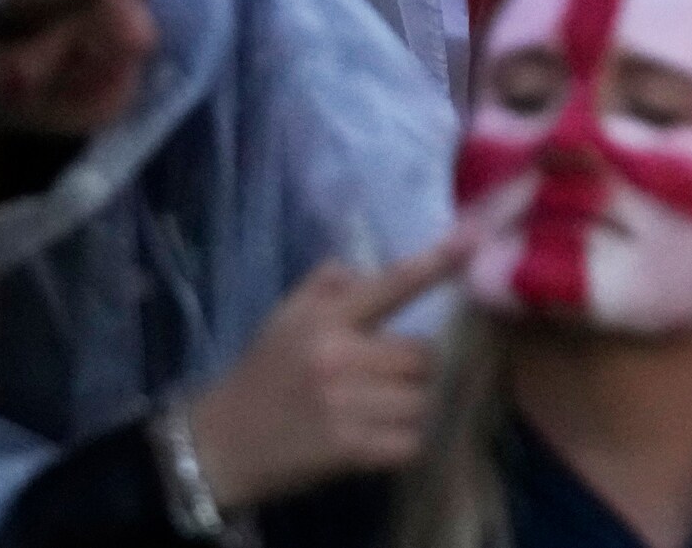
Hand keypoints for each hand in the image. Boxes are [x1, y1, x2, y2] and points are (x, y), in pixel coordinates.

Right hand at [189, 237, 463, 509]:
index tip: (473, 240)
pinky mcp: (349, 450)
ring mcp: (344, 406)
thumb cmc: (262, 375)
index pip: (391, 285)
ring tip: (382, 410)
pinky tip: (380, 438)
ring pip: (422, 400)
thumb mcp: (285, 317)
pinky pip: (410, 442)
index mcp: (325, 319)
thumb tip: (367, 267)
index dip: (435, 264)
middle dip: (417, 368)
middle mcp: (338, 357)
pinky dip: (405, 442)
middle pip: (424, 355)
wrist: (218, 445)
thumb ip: (327, 283)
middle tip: (390, 378)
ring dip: (412, 407)